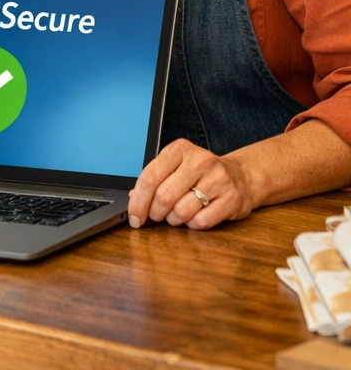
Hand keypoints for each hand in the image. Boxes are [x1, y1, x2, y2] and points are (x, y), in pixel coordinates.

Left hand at [127, 138, 256, 229]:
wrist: (240, 175)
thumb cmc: (200, 173)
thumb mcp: (175, 166)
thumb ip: (155, 179)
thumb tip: (133, 199)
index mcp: (179, 149)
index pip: (150, 176)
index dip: (138, 200)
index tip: (133, 216)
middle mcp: (199, 161)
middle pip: (164, 195)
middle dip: (155, 212)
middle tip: (156, 216)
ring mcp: (218, 179)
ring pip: (182, 211)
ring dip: (173, 220)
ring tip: (176, 215)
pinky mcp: (232, 198)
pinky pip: (201, 221)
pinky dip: (192, 224)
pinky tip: (194, 216)